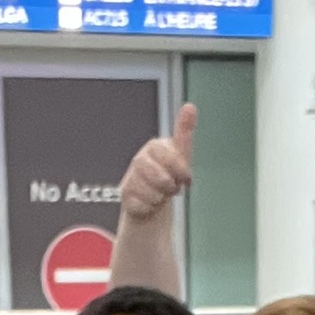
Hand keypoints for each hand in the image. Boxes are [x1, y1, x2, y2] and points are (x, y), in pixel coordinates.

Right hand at [119, 103, 196, 222]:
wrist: (153, 198)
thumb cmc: (168, 174)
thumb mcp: (181, 154)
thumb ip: (184, 131)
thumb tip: (190, 106)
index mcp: (154, 147)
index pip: (168, 156)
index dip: (180, 170)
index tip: (186, 179)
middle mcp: (139, 160)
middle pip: (160, 178)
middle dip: (170, 186)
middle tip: (172, 187)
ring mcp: (130, 177)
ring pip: (151, 193)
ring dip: (160, 198)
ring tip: (160, 194)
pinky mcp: (124, 195)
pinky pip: (141, 206)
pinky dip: (150, 208)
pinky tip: (150, 203)